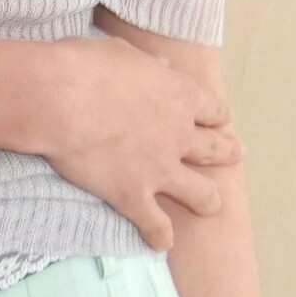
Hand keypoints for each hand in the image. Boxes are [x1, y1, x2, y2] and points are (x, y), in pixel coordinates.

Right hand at [34, 34, 243, 247]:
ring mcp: (160, 169)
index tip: (219, 119)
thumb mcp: (124, 53)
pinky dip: (160, 237)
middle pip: (217, 150)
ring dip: (208, 201)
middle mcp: (179, 135)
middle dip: (228, 153)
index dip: (218, 116)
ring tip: (210, 206)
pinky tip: (161, 243)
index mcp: (180, 96)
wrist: (60, 98)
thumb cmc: (87, 66)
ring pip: (202, 194)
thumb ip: (149, 65)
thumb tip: (162, 65)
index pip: (214, 109)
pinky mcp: (133, 195)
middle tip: (236, 155)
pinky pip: (157, 226)